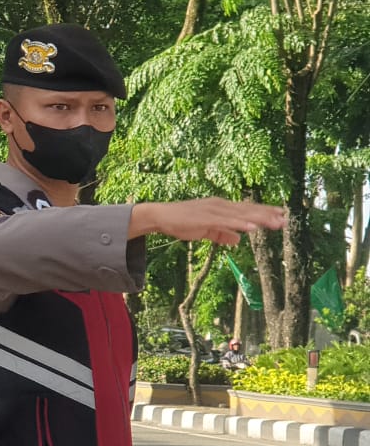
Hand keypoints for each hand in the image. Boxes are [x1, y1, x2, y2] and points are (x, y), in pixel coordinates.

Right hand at [131, 198, 285, 246]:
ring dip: (260, 219)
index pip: (246, 209)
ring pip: (241, 215)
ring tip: (276, 223)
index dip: (263, 212)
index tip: (280, 215)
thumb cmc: (180, 222)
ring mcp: (214, 210)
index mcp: (220, 208)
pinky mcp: (206, 217)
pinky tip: (252, 228)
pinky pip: (227, 222)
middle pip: (248, 210)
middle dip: (267, 215)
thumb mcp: (204, 230)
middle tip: (286, 219)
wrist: (159, 216)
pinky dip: (241, 224)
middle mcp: (220, 206)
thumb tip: (238, 240)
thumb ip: (221, 234)